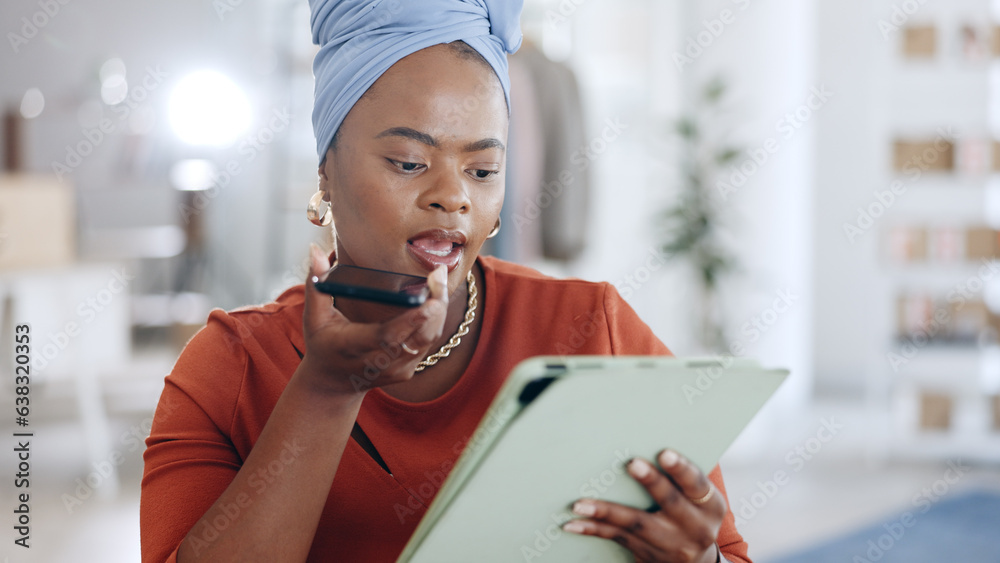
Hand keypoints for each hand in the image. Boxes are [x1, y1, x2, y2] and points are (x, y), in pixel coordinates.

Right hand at [299, 242, 449, 394]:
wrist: (332, 383)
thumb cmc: (323, 344)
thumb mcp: (313, 316)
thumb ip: (316, 283)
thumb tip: (316, 251)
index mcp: (352, 347)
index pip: (387, 336)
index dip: (411, 320)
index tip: (430, 300)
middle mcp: (377, 362)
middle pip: (417, 337)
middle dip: (434, 306)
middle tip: (439, 275)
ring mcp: (395, 370)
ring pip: (428, 339)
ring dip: (438, 309)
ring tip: (439, 279)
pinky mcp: (407, 370)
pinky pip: (428, 342)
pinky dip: (435, 319)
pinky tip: (437, 296)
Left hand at [562, 449, 725, 562]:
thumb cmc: (693, 515)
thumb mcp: (700, 499)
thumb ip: (682, 477)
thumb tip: (647, 436)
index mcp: (710, 506)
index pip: (697, 484)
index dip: (681, 469)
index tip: (665, 453)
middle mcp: (695, 527)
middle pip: (669, 502)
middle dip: (651, 482)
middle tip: (632, 464)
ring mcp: (670, 544)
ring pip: (635, 524)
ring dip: (606, 511)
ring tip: (581, 503)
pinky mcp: (647, 553)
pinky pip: (617, 538)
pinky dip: (594, 529)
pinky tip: (573, 523)